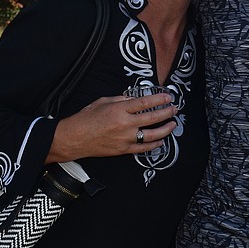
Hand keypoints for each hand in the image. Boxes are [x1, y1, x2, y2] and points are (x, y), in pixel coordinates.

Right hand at [48, 93, 176, 161]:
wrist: (74, 138)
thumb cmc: (86, 118)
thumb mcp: (102, 102)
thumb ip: (120, 99)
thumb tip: (133, 99)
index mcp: (119, 110)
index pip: (145, 102)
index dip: (159, 99)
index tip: (168, 97)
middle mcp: (124, 124)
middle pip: (152, 118)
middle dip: (166, 113)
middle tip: (174, 109)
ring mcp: (125, 138)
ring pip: (151, 135)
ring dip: (165, 129)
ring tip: (172, 124)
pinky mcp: (123, 150)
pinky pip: (143, 148)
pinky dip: (154, 145)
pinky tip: (161, 141)